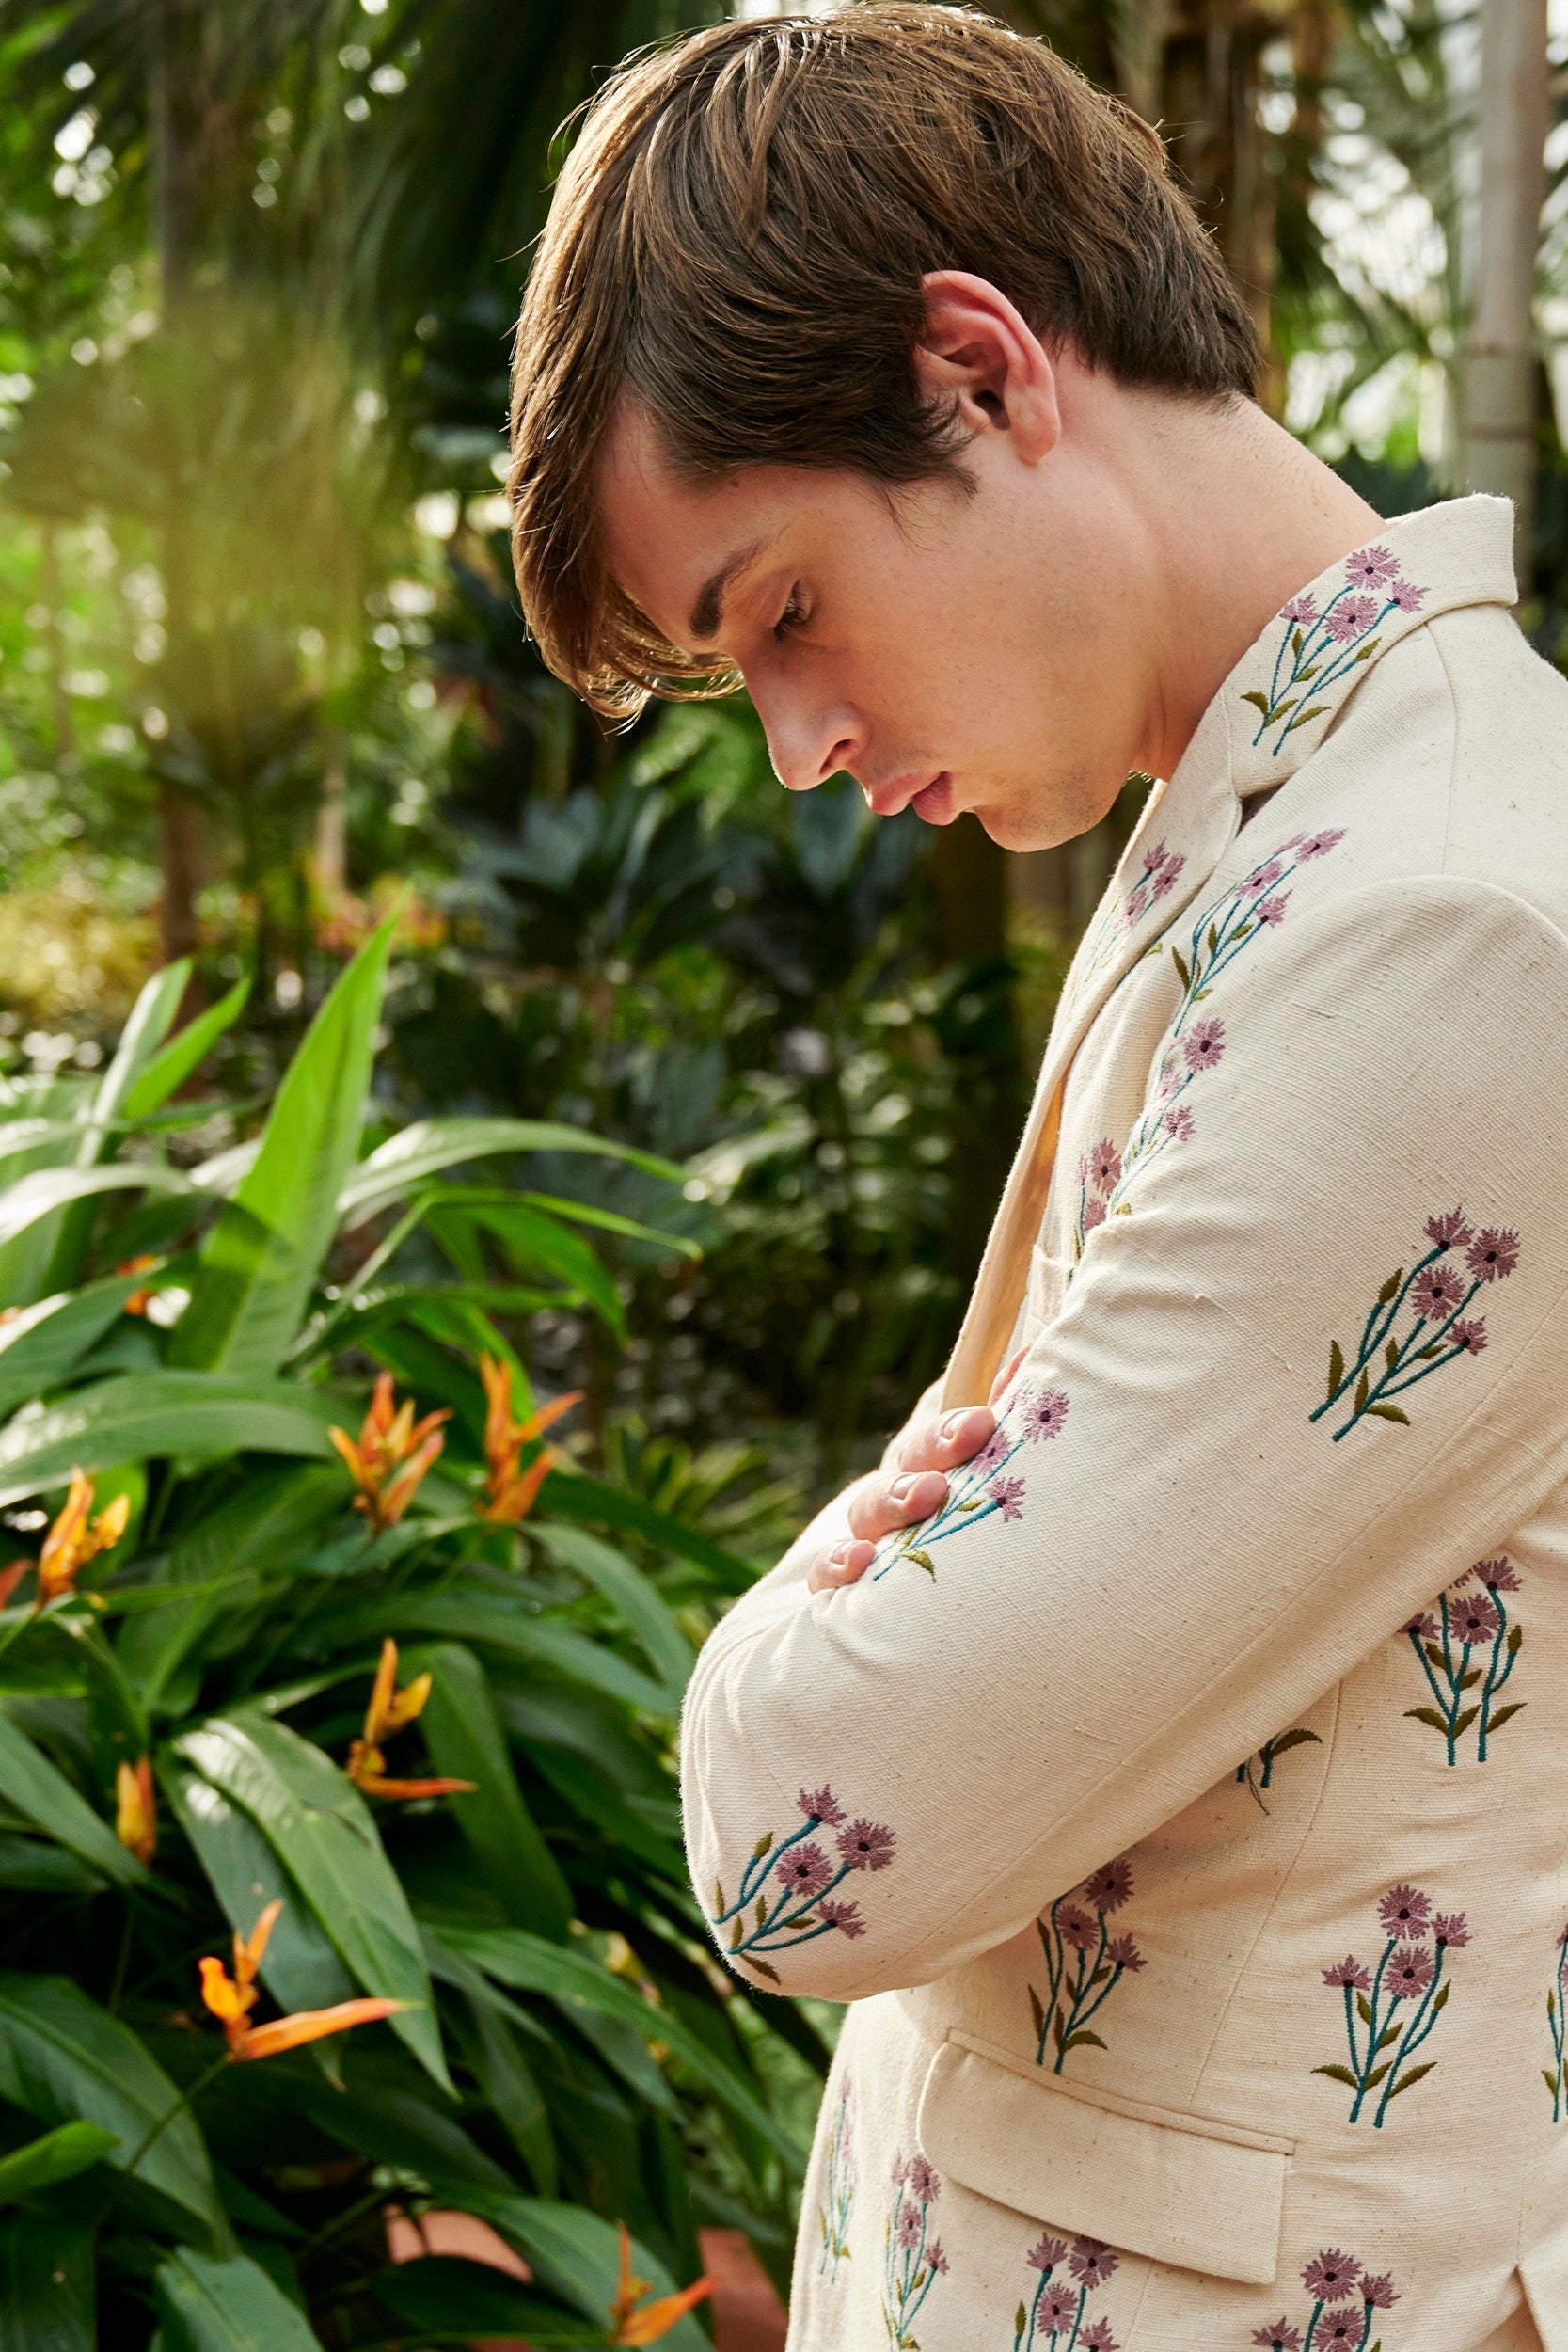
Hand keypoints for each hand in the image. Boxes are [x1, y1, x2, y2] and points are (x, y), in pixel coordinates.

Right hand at [807, 1345, 1028, 1594]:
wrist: (939, 1630)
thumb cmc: (983, 1541)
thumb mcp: (999, 1483)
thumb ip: (1014, 1425)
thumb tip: (1034, 1358)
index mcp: (933, 1472)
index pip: (934, 1440)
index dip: (952, 1428)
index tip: (984, 1422)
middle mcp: (899, 1502)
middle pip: (902, 1467)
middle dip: (927, 1457)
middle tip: (957, 1461)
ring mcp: (870, 1543)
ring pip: (866, 1513)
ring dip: (892, 1502)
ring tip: (924, 1498)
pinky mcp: (842, 1591)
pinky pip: (826, 1575)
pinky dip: (836, 1564)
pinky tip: (859, 1561)